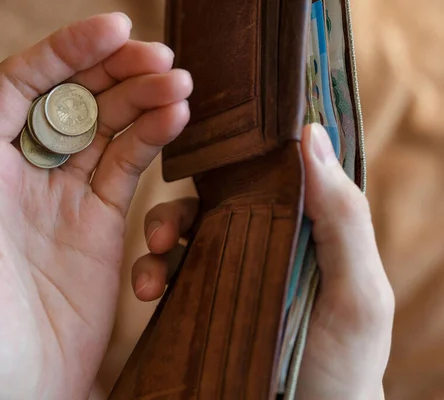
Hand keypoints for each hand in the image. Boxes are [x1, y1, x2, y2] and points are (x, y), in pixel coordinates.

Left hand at [0, 13, 191, 399]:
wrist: (9, 399)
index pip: (24, 83)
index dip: (68, 50)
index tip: (115, 29)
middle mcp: (21, 172)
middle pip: (73, 97)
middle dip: (116, 70)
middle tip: (161, 58)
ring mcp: (65, 197)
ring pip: (108, 126)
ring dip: (143, 100)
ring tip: (179, 86)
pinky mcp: (101, 225)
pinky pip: (129, 167)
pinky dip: (154, 140)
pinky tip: (175, 122)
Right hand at [132, 123, 394, 399]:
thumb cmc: (343, 361)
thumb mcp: (357, 290)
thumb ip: (343, 218)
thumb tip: (310, 133)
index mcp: (297, 225)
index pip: (257, 174)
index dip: (224, 159)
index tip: (193, 154)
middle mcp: (258, 241)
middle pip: (207, 203)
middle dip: (175, 211)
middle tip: (162, 233)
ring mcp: (226, 272)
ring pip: (179, 236)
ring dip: (155, 240)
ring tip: (148, 276)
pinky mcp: (201, 302)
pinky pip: (167, 276)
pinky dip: (148, 274)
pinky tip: (145, 292)